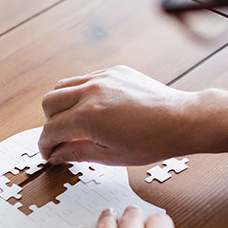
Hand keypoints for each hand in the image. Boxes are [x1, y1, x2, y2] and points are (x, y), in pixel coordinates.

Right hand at [39, 66, 200, 165]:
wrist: (181, 120)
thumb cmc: (152, 142)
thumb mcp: (111, 156)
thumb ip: (78, 153)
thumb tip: (57, 154)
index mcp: (88, 116)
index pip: (51, 129)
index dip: (45, 145)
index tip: (49, 153)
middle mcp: (91, 91)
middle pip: (49, 102)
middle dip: (49, 123)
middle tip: (61, 138)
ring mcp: (103, 77)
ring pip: (64, 85)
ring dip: (61, 105)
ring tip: (75, 122)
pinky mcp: (115, 71)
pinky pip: (85, 78)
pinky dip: (81, 93)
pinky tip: (94, 109)